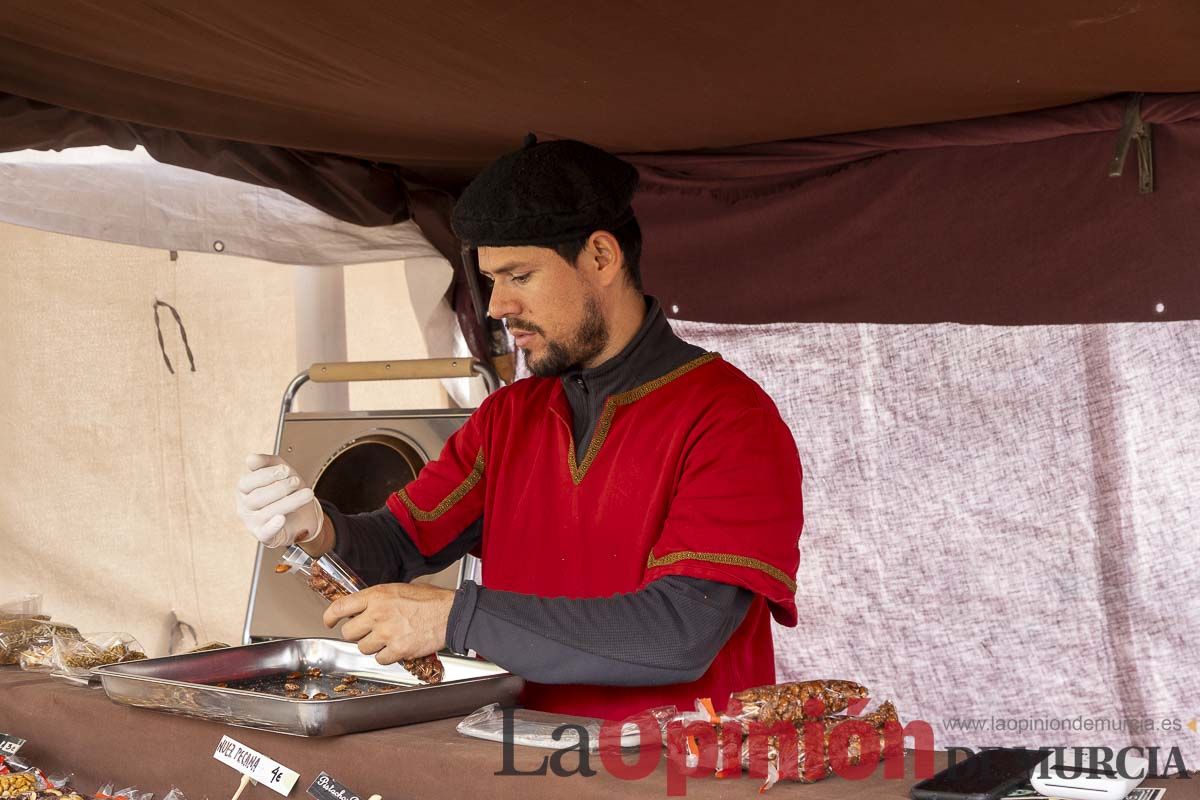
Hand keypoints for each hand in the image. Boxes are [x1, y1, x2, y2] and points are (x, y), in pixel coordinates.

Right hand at [235, 453, 323, 547]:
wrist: (303, 513)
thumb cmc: (288, 491)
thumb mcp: (281, 471)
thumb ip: (267, 462)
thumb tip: (251, 458)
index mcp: (244, 490)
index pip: (246, 482)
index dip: (266, 475)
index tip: (286, 470)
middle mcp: (244, 508)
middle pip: (256, 498)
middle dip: (280, 488)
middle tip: (297, 481)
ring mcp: (253, 523)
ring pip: (267, 513)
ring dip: (290, 502)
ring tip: (308, 494)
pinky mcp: (265, 537)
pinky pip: (266, 533)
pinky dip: (273, 526)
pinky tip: (282, 518)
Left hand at [324, 583, 454, 664]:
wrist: (451, 614)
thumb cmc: (431, 600)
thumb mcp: (400, 588)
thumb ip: (379, 598)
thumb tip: (364, 607)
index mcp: (377, 596)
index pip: (341, 606)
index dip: (330, 616)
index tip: (329, 621)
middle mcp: (378, 614)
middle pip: (349, 633)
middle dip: (356, 634)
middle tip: (368, 631)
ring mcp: (387, 634)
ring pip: (363, 648)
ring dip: (372, 645)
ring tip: (388, 638)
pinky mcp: (397, 650)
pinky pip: (380, 659)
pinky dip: (386, 656)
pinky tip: (397, 646)